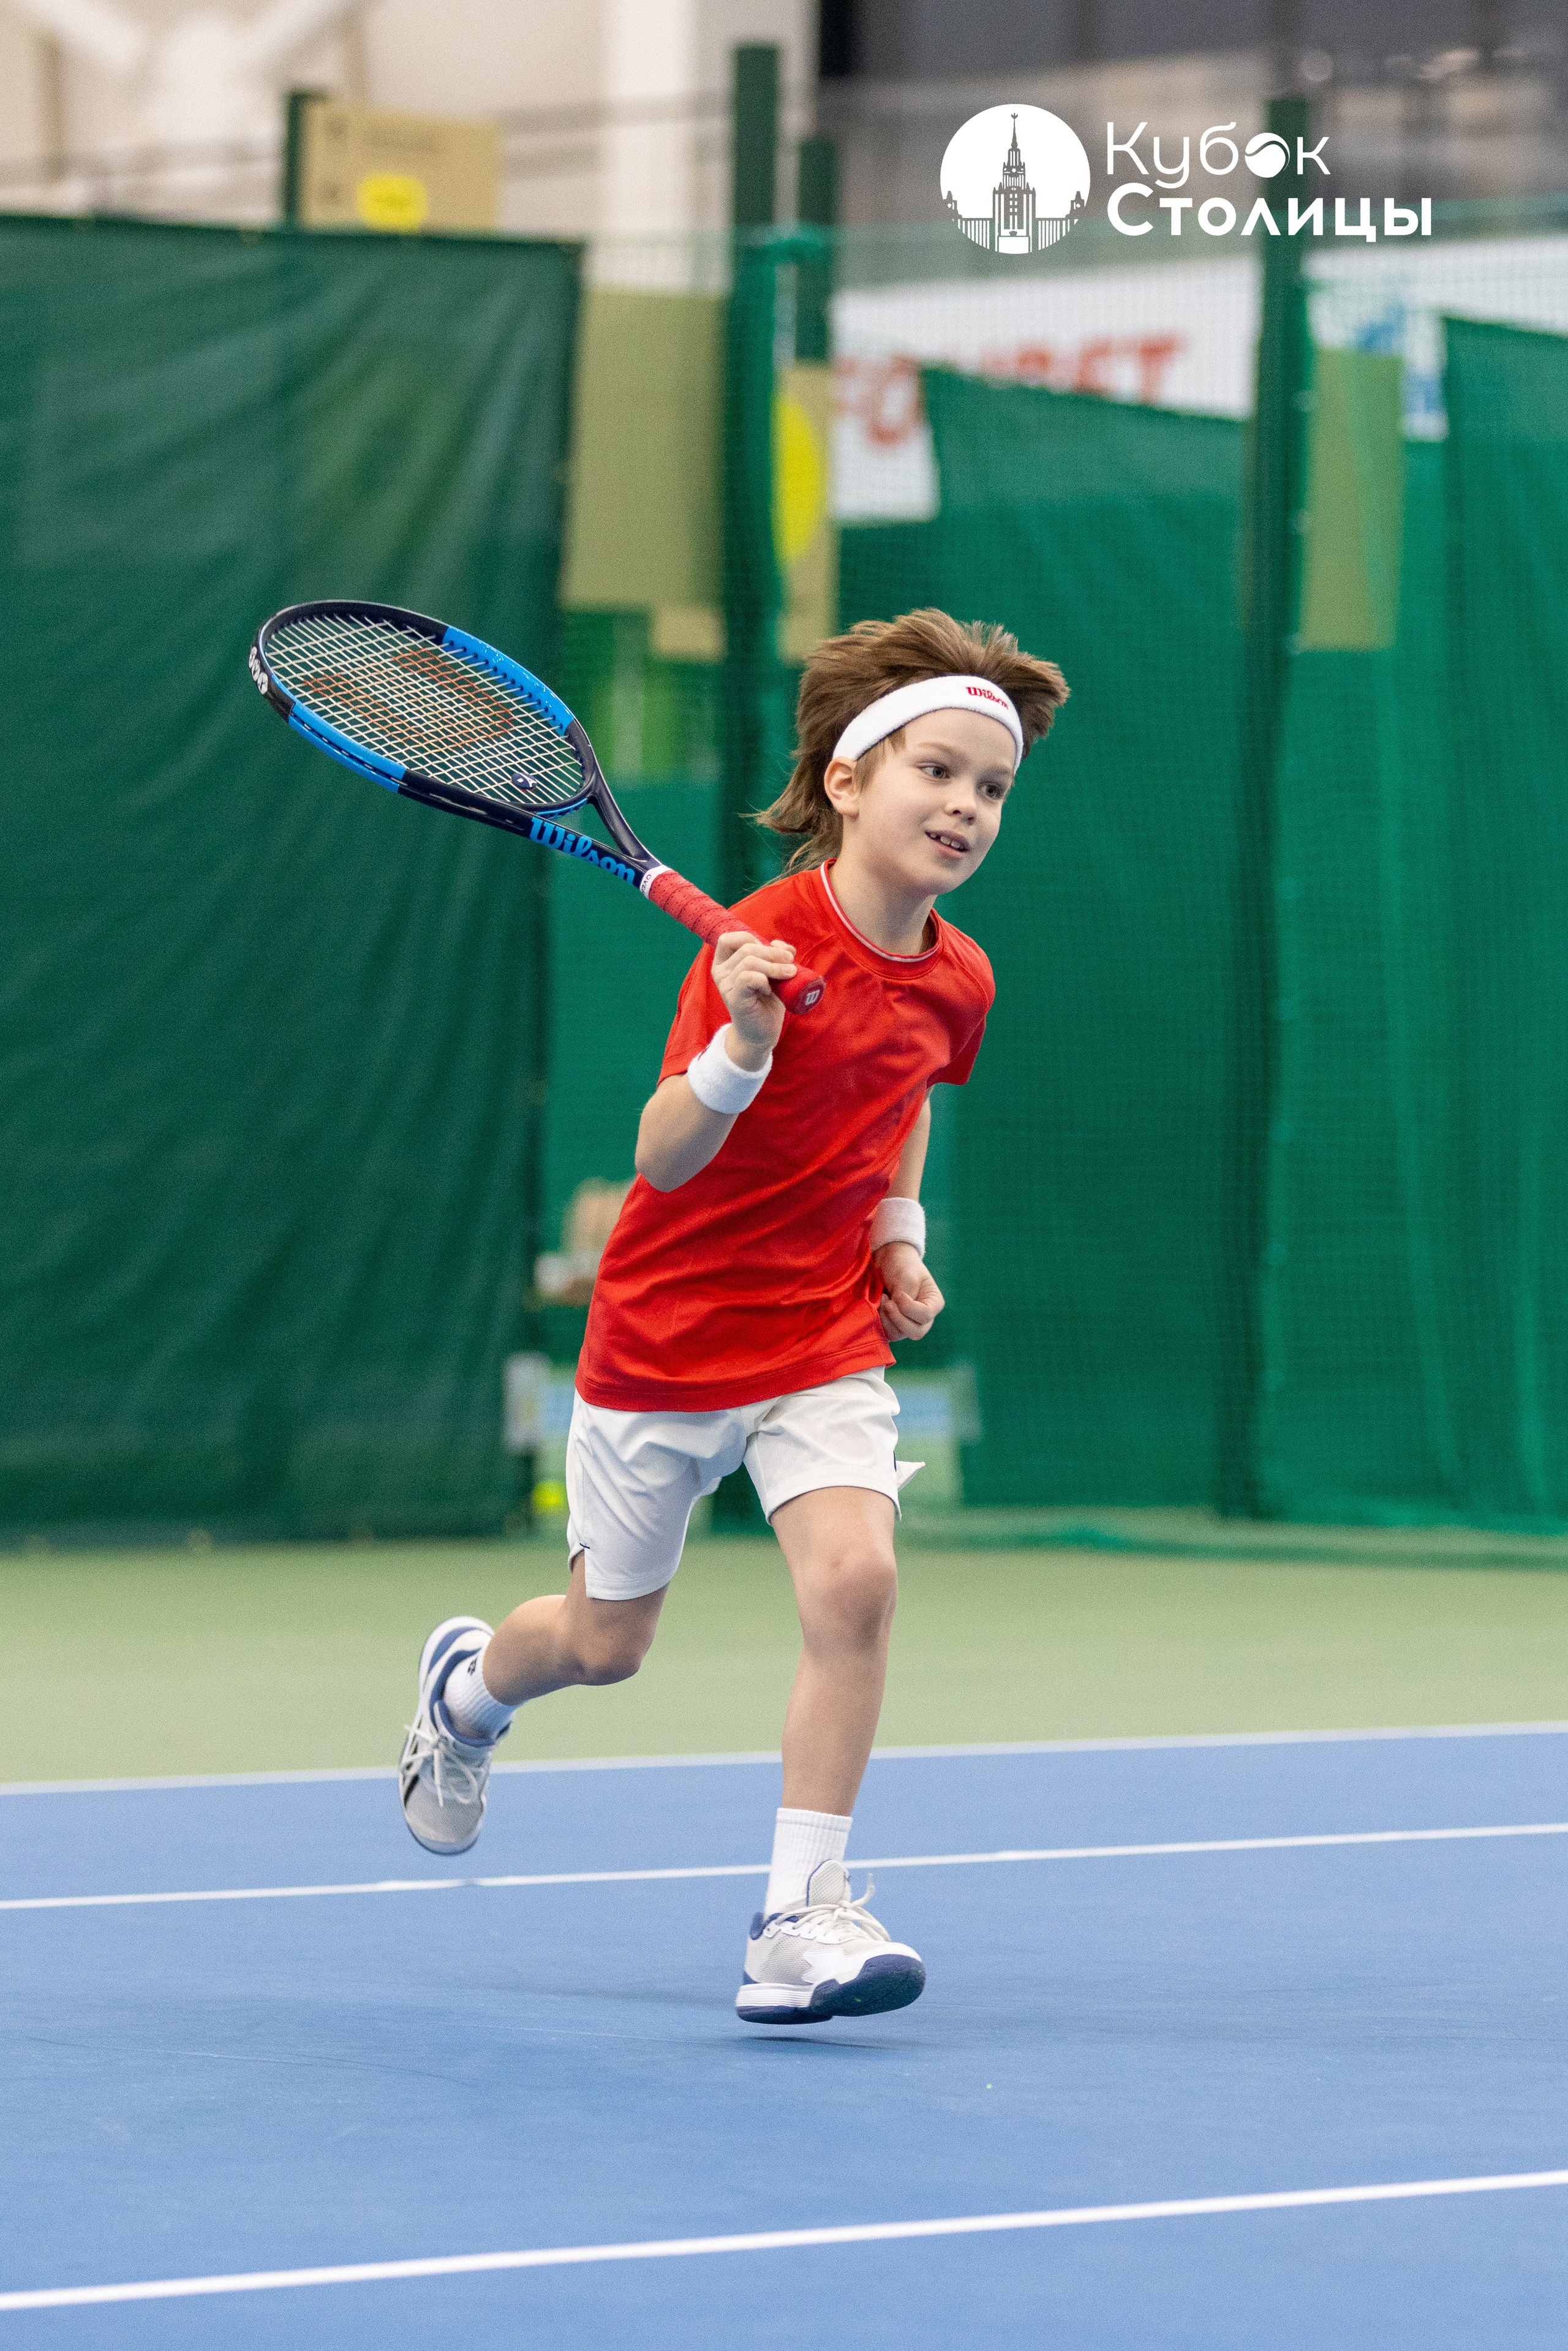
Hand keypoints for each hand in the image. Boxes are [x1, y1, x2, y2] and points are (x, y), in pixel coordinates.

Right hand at [712, 930, 794, 1061]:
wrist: (763, 1032)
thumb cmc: (767, 1001)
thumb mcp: (772, 972)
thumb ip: (775, 955)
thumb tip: (782, 945)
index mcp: (725, 963)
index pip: (729, 938)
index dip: (751, 939)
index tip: (769, 949)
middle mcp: (721, 972)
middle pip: (746, 948)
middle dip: (773, 953)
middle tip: (791, 963)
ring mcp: (725, 986)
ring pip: (749, 961)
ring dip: (775, 966)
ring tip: (788, 975)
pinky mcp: (734, 999)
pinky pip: (748, 978)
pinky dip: (764, 979)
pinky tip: (770, 990)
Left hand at [875, 1241, 943, 1341]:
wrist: (888, 1261)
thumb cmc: (902, 1265)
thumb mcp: (907, 1276)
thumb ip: (905, 1295)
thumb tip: (896, 1311)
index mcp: (934, 1303)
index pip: (925, 1316)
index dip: (908, 1307)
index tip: (898, 1293)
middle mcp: (924, 1318)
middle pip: (916, 1332)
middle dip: (897, 1318)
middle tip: (886, 1301)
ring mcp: (909, 1323)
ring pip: (899, 1335)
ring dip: (887, 1319)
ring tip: (883, 1300)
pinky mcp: (894, 1325)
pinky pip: (887, 1333)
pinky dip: (880, 1322)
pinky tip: (878, 1307)